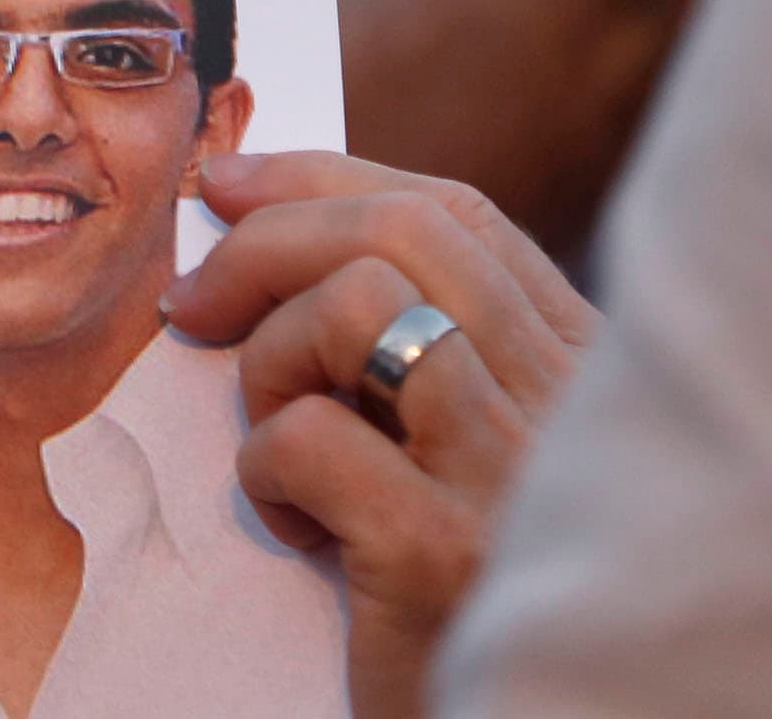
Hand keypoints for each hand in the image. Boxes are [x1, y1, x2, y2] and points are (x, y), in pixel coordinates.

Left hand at [160, 150, 601, 718]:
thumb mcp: (455, 451)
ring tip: (273, 438)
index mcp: (580, 371)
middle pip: (407, 235)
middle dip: (268, 242)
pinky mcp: (445, 554)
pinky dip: (266, 470)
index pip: (458, 215)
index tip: (229, 188)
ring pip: (359, 307)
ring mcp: (515, 479)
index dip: (328, 181)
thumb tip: (256, 219)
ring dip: (272, 359)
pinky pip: (312, 436)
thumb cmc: (448, 590)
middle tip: (191, 304)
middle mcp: (569, 408)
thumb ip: (414, 350)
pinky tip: (297, 528)